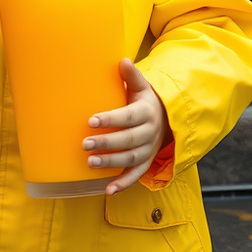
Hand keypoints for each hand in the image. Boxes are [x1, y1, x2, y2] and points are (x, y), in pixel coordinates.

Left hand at [83, 59, 171, 194]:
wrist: (167, 119)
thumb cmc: (145, 100)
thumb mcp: (142, 86)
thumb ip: (132, 75)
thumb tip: (123, 60)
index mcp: (146, 112)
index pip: (128, 117)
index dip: (110, 119)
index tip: (91, 120)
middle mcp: (149, 133)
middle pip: (128, 140)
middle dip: (106, 143)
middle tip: (85, 143)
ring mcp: (148, 150)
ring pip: (130, 159)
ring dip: (110, 162)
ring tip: (90, 162)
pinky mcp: (145, 163)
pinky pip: (135, 176)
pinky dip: (123, 184)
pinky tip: (108, 190)